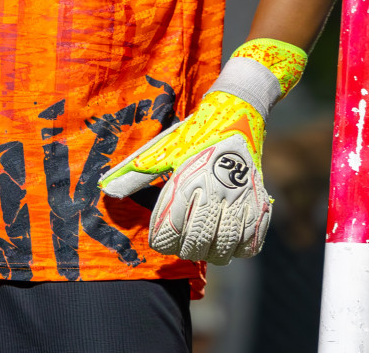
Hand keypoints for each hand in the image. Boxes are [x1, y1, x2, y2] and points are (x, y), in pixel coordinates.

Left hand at [100, 38, 306, 264]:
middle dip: (187, 250)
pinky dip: (241, 249)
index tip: (160, 242)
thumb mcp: (163, 151)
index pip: (171, 228)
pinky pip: (253, 239)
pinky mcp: (260, 200)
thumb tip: (108, 190)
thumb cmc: (194, 134)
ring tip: (204, 248)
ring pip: (227, 244)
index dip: (163, 242)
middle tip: (182, 247)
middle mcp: (216, 191)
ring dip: (213, 253)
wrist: (236, 114)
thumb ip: (137, 174)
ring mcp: (241, 197)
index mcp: (188, 179)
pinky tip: (230, 245)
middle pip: (199, 240)